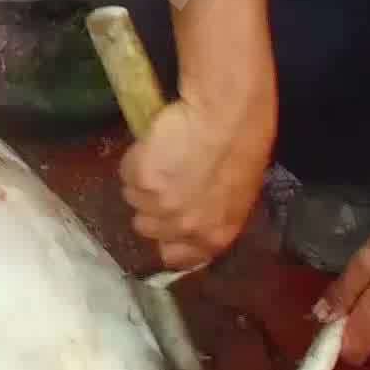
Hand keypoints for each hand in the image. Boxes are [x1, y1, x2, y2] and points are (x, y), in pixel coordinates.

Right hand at [120, 91, 271, 271]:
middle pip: (146, 227)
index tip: (165, 221)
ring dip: (143, 177)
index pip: (175, 258)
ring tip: (165, 154)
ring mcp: (162, 205)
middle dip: (152, 204)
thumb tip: (191, 217)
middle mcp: (186, 228)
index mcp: (216, 236)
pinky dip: (137, 156)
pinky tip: (157, 142)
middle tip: (166, 177)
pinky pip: (127, 171)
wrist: (226, 112)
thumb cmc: (243, 144)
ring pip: (133, 197)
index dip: (167, 238)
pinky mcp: (142, 178)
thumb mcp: (237, 193)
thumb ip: (212, 215)